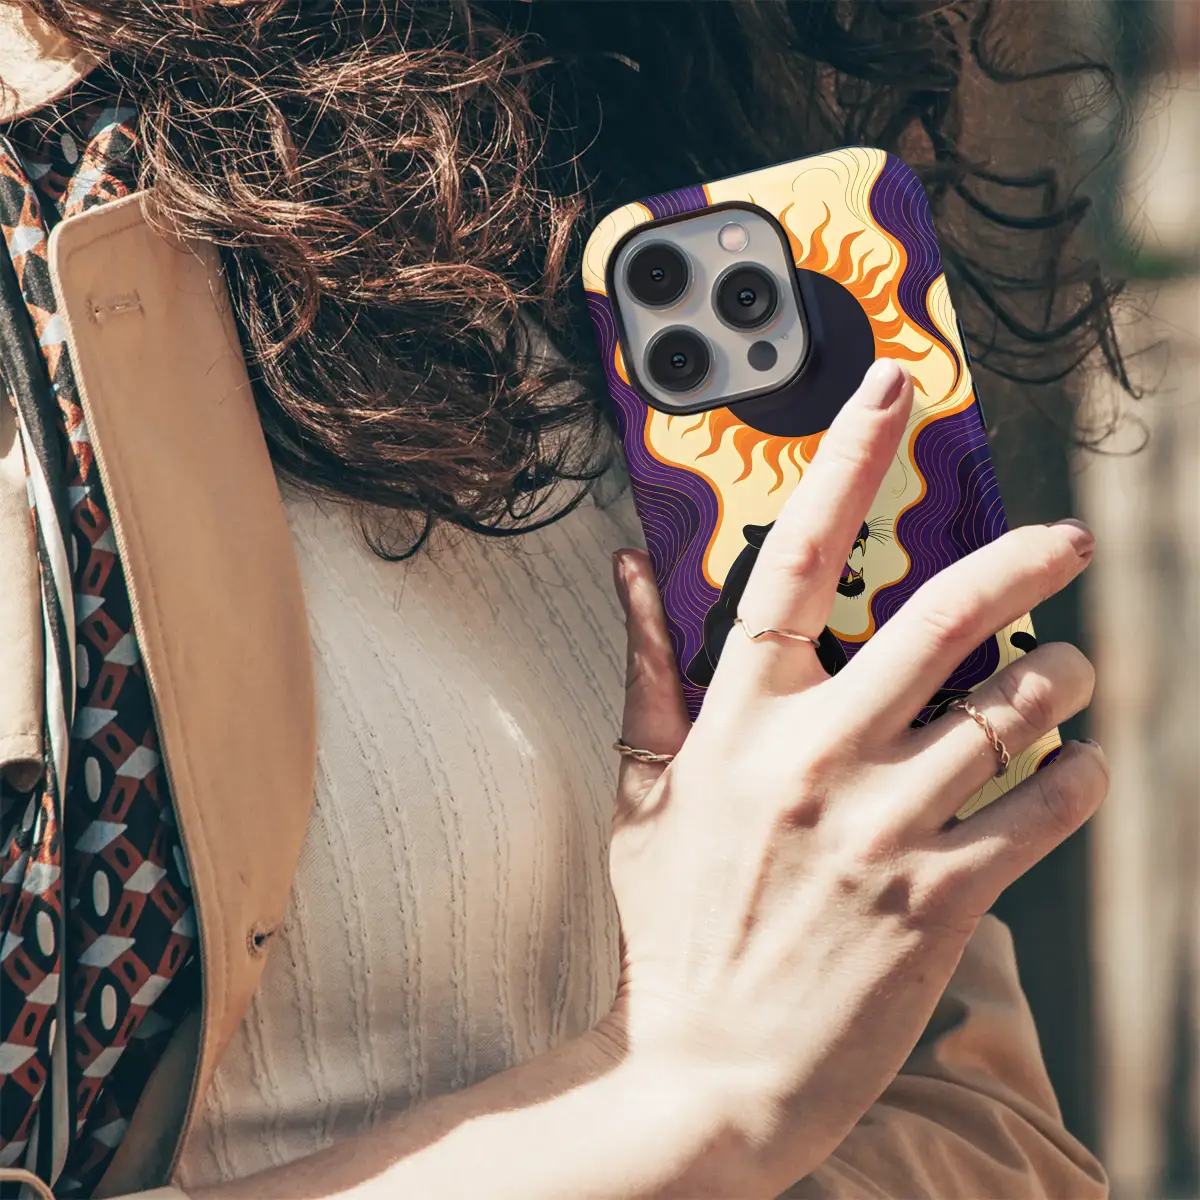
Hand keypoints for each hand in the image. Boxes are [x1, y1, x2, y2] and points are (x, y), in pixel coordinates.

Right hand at [606, 358, 1105, 1194]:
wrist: (705, 1070)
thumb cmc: (673, 925)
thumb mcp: (642, 791)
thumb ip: (646, 671)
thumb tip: (628, 569)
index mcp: (738, 722)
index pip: (795, 559)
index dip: (846, 462)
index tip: (890, 392)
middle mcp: (816, 759)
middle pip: (940, 619)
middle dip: (1020, 562)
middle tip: (1064, 540)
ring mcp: (881, 828)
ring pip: (1008, 713)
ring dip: (1061, 679)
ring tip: (1073, 671)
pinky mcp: (938, 899)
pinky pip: (1037, 813)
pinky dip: (1073, 778)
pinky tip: (1074, 766)